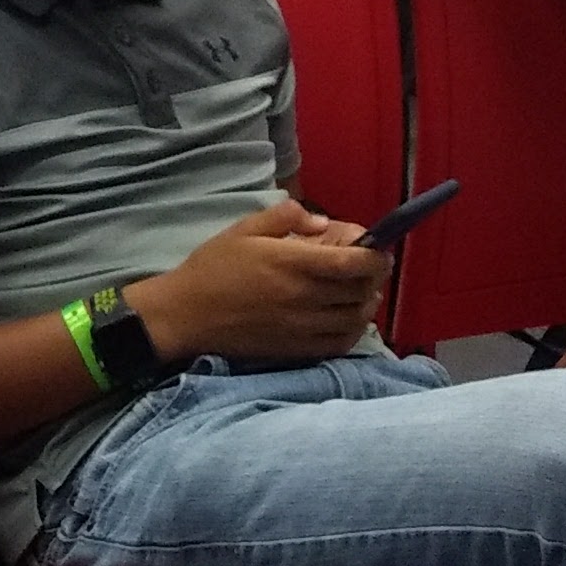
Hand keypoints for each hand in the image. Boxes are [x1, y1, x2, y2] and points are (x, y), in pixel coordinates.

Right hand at [127, 201, 385, 363]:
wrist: (186, 315)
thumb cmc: (213, 267)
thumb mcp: (244, 228)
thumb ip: (286, 217)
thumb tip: (321, 223)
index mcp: (294, 264)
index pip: (354, 262)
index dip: (376, 256)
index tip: (378, 249)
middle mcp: (305, 297)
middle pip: (361, 289)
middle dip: (374, 276)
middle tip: (370, 267)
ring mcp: (303, 327)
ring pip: (357, 317)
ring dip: (367, 302)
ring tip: (361, 291)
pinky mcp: (297, 349)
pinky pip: (341, 343)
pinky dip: (354, 330)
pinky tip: (349, 318)